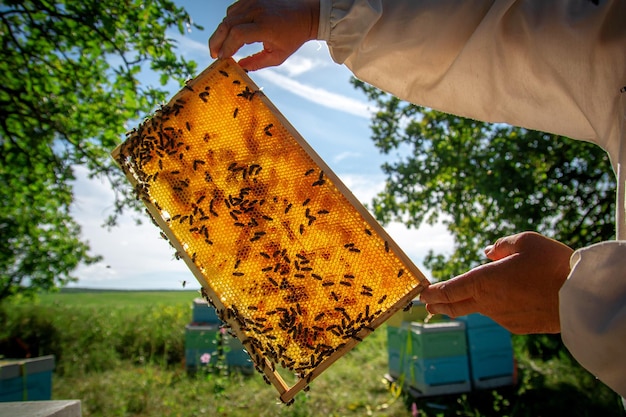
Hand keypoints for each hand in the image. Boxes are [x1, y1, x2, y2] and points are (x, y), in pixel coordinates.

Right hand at [209, 0, 319, 70]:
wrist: (306, 14)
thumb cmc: (293, 37)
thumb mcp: (278, 56)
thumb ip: (256, 63)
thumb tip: (239, 68)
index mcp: (266, 26)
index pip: (237, 34)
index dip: (226, 47)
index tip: (222, 59)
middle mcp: (258, 11)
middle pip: (227, 24)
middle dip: (216, 41)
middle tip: (214, 54)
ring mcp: (254, 2)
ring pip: (228, 16)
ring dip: (222, 32)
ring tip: (222, 46)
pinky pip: (234, 9)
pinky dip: (229, 22)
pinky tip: (231, 33)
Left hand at [419, 232, 573, 333]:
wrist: (581, 298)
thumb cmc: (553, 265)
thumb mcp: (526, 241)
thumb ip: (502, 245)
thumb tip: (489, 252)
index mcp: (483, 281)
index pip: (448, 290)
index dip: (432, 292)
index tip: (422, 293)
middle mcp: (488, 303)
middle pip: (455, 306)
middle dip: (438, 304)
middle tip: (427, 304)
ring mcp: (502, 318)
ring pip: (481, 309)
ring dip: (473, 302)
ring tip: (469, 295)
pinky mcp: (517, 327)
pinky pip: (501, 314)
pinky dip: (498, 307)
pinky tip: (509, 300)